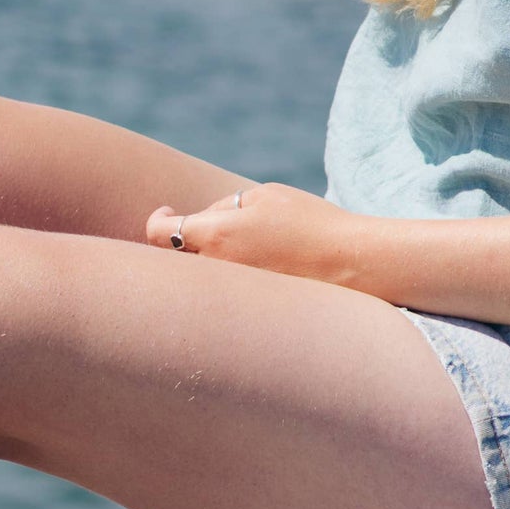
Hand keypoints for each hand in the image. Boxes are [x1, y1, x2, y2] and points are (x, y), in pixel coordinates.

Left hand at [145, 183, 365, 286]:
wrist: (353, 264)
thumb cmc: (310, 221)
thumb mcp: (265, 195)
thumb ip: (225, 206)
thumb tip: (204, 221)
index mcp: (217, 235)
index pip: (158, 234)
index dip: (156, 220)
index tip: (166, 212)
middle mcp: (217, 269)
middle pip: (176, 257)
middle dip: (186, 239)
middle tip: (209, 227)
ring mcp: (231, 296)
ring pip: (202, 275)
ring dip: (211, 259)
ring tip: (246, 248)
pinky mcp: (248, 313)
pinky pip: (224, 294)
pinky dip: (231, 278)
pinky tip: (258, 268)